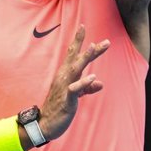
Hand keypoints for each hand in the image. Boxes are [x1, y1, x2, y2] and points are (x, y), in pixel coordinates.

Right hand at [38, 24, 107, 141]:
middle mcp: (64, 77)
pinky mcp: (67, 98)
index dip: (78, 41)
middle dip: (89, 48)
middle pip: (76, 58)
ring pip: (76, 69)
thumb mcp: (76, 96)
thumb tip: (100, 84)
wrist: (45, 124)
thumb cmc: (59, 107)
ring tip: (93, 47)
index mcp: (65, 75)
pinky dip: (84, 83)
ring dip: (85, 58)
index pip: (73, 54)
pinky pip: (75, 89)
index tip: (83, 26)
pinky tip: (94, 78)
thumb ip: (87, 88)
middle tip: (105, 40)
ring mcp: (64, 86)